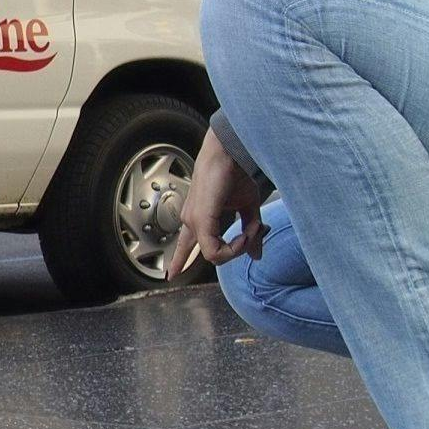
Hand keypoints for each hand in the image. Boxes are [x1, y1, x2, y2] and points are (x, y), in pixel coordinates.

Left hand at [169, 128, 264, 277]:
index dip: (179, 261)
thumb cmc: (235, 174)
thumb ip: (251, 233)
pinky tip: (246, 234)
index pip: (185, 245)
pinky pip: (213, 251)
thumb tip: (257, 255)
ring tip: (252, 230)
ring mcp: (194, 221)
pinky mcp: (200, 220)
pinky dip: (234, 247)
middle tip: (255, 234)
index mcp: (198, 218)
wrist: (229, 153)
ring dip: (238, 248)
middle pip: (207, 255)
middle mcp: (191, 221)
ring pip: (214, 257)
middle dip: (236, 251)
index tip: (171, 275)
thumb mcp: (248, 209)